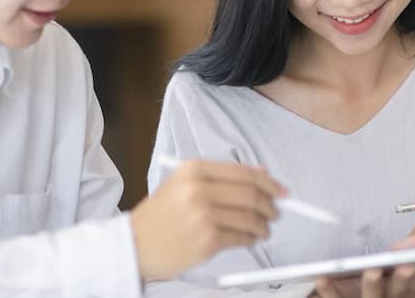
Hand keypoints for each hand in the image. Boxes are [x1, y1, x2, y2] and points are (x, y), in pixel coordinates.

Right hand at [130, 160, 286, 279]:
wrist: (133, 245)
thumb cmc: (159, 217)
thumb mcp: (182, 185)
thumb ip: (220, 178)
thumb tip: (262, 176)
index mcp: (193, 170)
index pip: (244, 173)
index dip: (269, 183)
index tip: (281, 191)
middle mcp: (199, 189)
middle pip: (251, 194)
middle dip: (270, 205)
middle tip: (275, 213)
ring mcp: (203, 215)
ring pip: (250, 217)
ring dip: (263, 225)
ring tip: (263, 229)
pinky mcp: (207, 240)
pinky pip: (241, 238)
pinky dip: (251, 239)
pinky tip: (250, 239)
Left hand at [311, 236, 414, 297]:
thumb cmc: (385, 290)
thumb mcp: (406, 279)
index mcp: (411, 290)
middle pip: (405, 289)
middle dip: (409, 276)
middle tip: (410, 264)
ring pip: (375, 297)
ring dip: (375, 284)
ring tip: (373, 270)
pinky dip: (330, 290)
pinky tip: (324, 277)